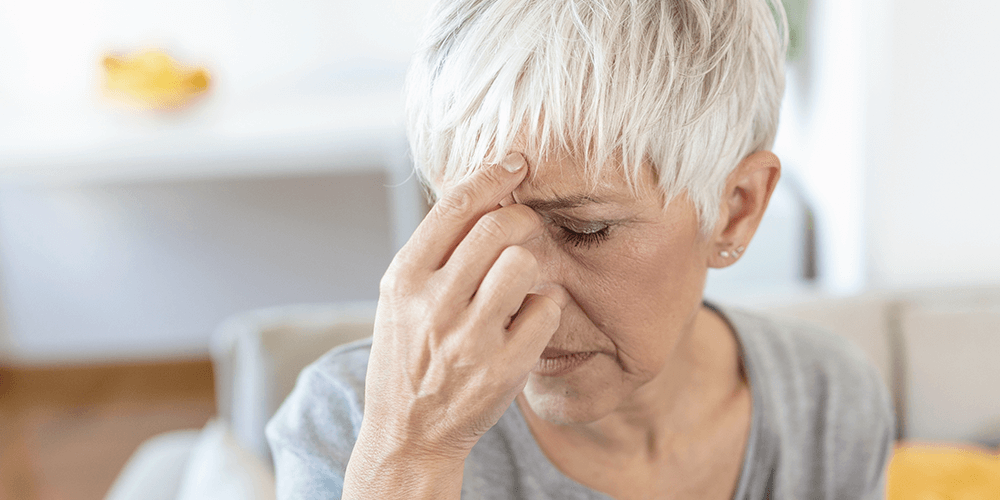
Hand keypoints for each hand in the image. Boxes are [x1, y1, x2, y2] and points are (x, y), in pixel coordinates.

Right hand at [343, 154, 563, 498]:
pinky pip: (546, 308)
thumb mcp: (399, 301)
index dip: (492, 175)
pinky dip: (545, 306)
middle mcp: (433, 305)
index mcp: (404, 279)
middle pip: (497, 227)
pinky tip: (529, 318)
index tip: (515, 163)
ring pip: (524, 262)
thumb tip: (481, 196)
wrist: (408, 433)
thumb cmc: (407, 357)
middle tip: (527, 225)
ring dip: (533, 261)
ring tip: (522, 278)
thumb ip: (433, 254)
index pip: (454, 207)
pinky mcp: (504, 368)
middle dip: (522, 216)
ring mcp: (470, 338)